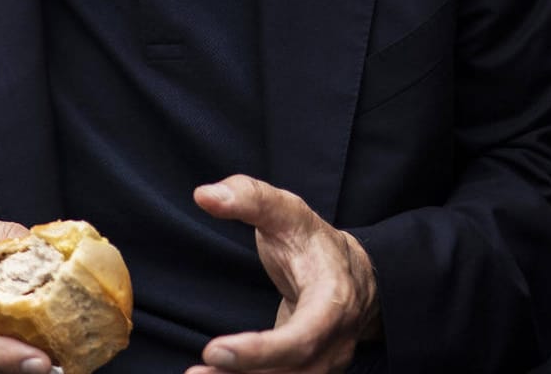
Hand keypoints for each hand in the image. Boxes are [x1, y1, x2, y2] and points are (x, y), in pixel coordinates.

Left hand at [188, 175, 380, 373]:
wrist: (352, 271)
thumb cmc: (311, 240)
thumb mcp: (285, 210)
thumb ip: (248, 198)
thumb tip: (205, 194)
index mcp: (333, 299)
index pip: (302, 336)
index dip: (262, 350)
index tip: (215, 350)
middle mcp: (334, 338)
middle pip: (294, 370)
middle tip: (197, 372)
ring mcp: (326, 358)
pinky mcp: (308, 367)